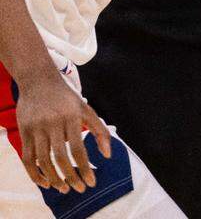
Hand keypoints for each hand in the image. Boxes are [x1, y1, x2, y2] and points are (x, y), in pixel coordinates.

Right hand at [15, 72, 111, 193]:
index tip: (91, 182)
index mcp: (72, 117)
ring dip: (54, 178)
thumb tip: (107, 155)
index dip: (85, 168)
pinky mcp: (24, 131)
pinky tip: (45, 182)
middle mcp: (53, 123)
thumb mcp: (86, 109)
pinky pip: (27, 158)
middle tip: (79, 189)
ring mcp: (36, 128)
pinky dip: (35, 173)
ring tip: (64, 189)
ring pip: (43, 161)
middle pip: (61, 157)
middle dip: (71, 177)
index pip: (78, 149)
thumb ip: (99, 130)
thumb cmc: (66, 97)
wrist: (38, 80)